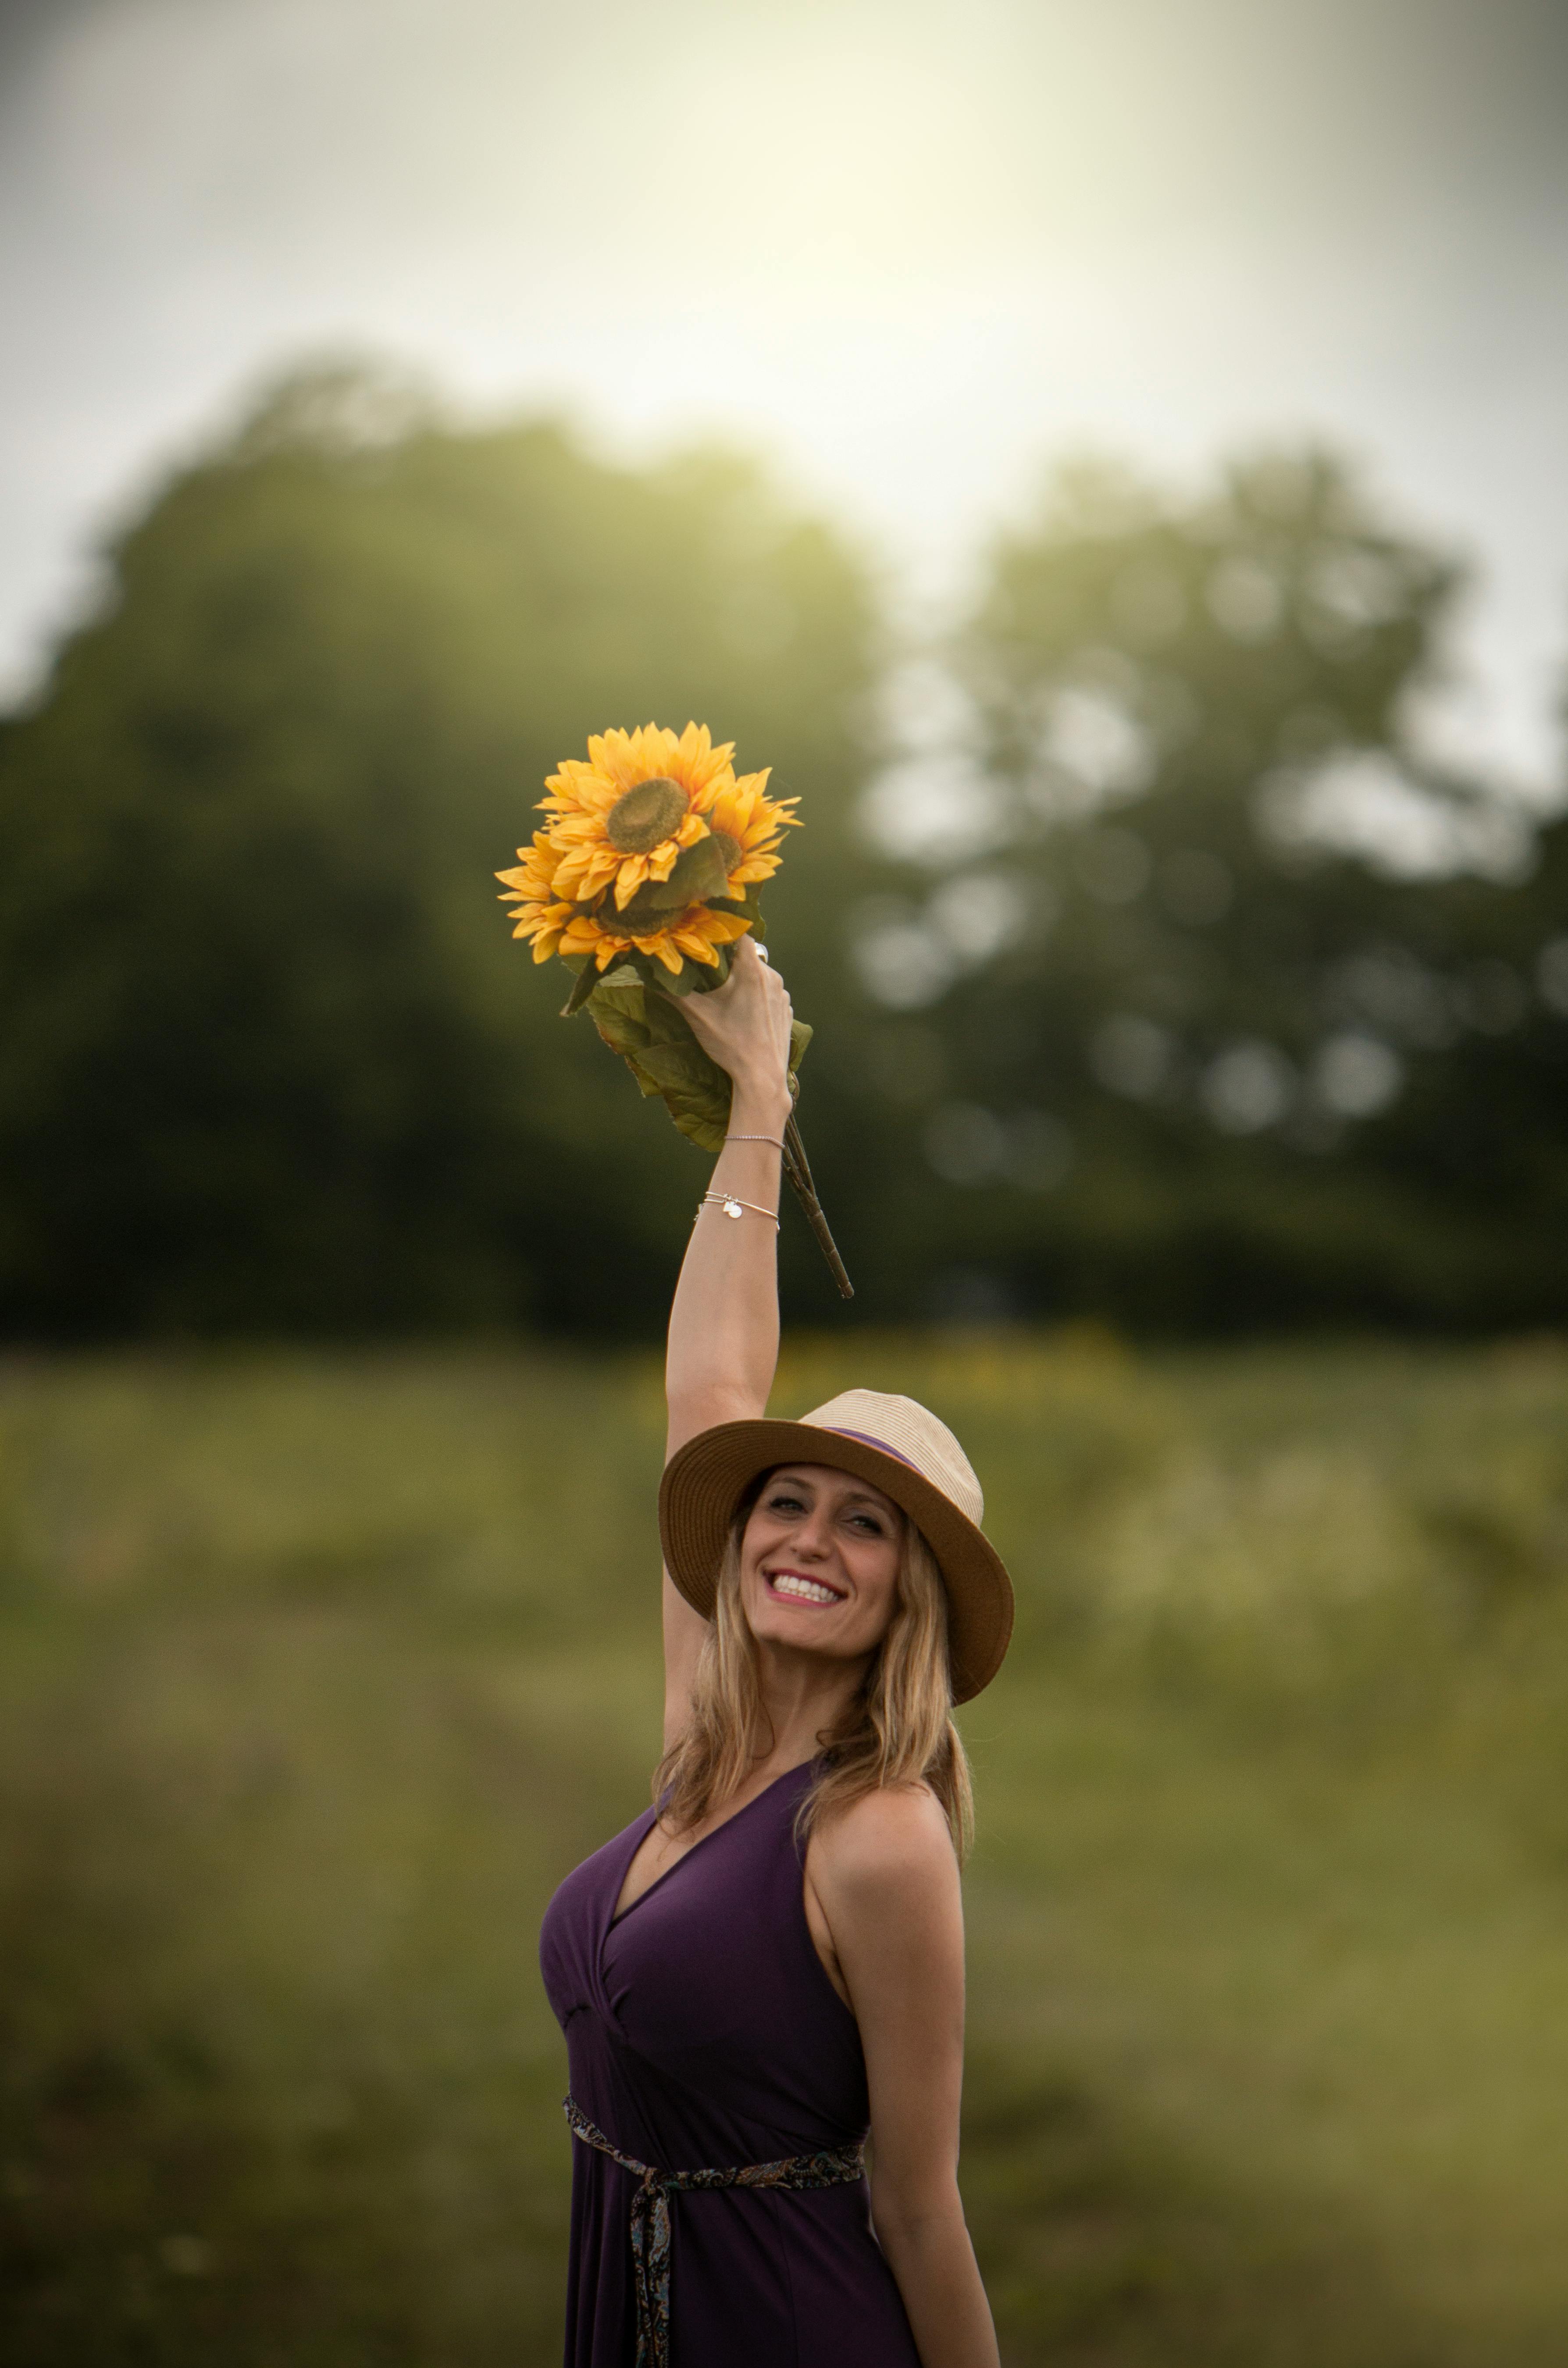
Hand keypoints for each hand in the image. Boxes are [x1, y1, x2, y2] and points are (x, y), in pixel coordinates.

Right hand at [677, 937, 793, 1104]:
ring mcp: (782, 995)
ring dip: (745, 980)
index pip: (742, 934)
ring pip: (760, 975)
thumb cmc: (731, 1044)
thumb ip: (674, 992)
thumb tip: (651, 976)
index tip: (708, 939)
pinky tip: (744, 1013)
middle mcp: (772, 977)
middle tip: (711, 972)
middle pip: (749, 955)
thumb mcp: (697, 1016)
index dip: (724, 932)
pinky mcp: (786, 1011)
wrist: (762, 1077)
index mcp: (752, 970)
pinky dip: (757, 996)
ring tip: (727, 996)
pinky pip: (770, 993)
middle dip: (730, 960)